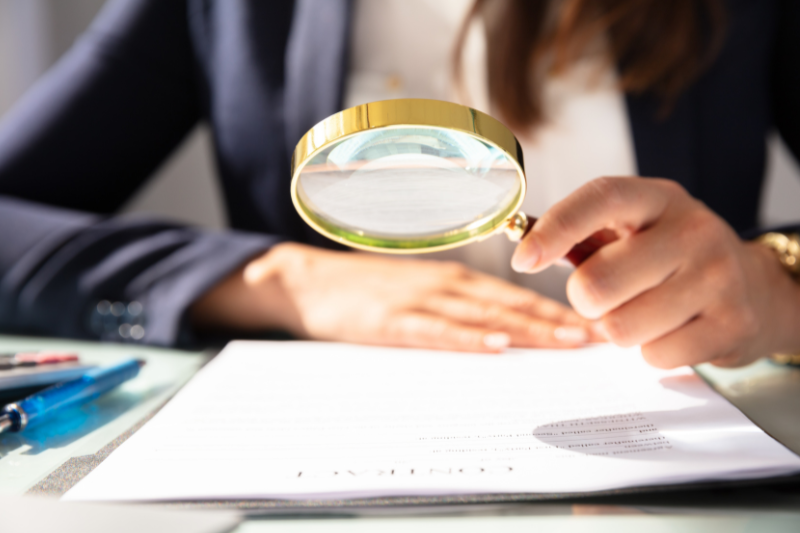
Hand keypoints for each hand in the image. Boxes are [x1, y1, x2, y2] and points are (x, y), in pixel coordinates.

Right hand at [192, 242, 599, 352]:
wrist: (310, 282)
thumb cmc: (367, 290)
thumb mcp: (416, 290)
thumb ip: (455, 305)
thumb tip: (501, 330)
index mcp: (453, 279)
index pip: (515, 295)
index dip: (555, 310)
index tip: (591, 326)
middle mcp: (445, 284)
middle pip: (510, 304)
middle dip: (556, 322)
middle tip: (596, 338)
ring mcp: (419, 300)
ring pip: (483, 315)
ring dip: (528, 328)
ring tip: (567, 343)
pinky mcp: (392, 320)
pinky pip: (437, 330)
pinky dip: (468, 337)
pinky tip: (495, 345)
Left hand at [511, 177, 799, 367]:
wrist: (754, 288)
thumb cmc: (669, 257)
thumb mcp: (634, 229)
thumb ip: (582, 235)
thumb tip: (524, 249)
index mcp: (658, 198)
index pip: (601, 198)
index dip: (555, 229)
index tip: (523, 260)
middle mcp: (692, 230)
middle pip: (598, 282)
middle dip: (585, 300)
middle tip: (605, 296)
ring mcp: (718, 277)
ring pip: (621, 327)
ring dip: (619, 328)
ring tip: (644, 311)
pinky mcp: (732, 324)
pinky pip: (654, 356)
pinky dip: (651, 351)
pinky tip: (673, 329)